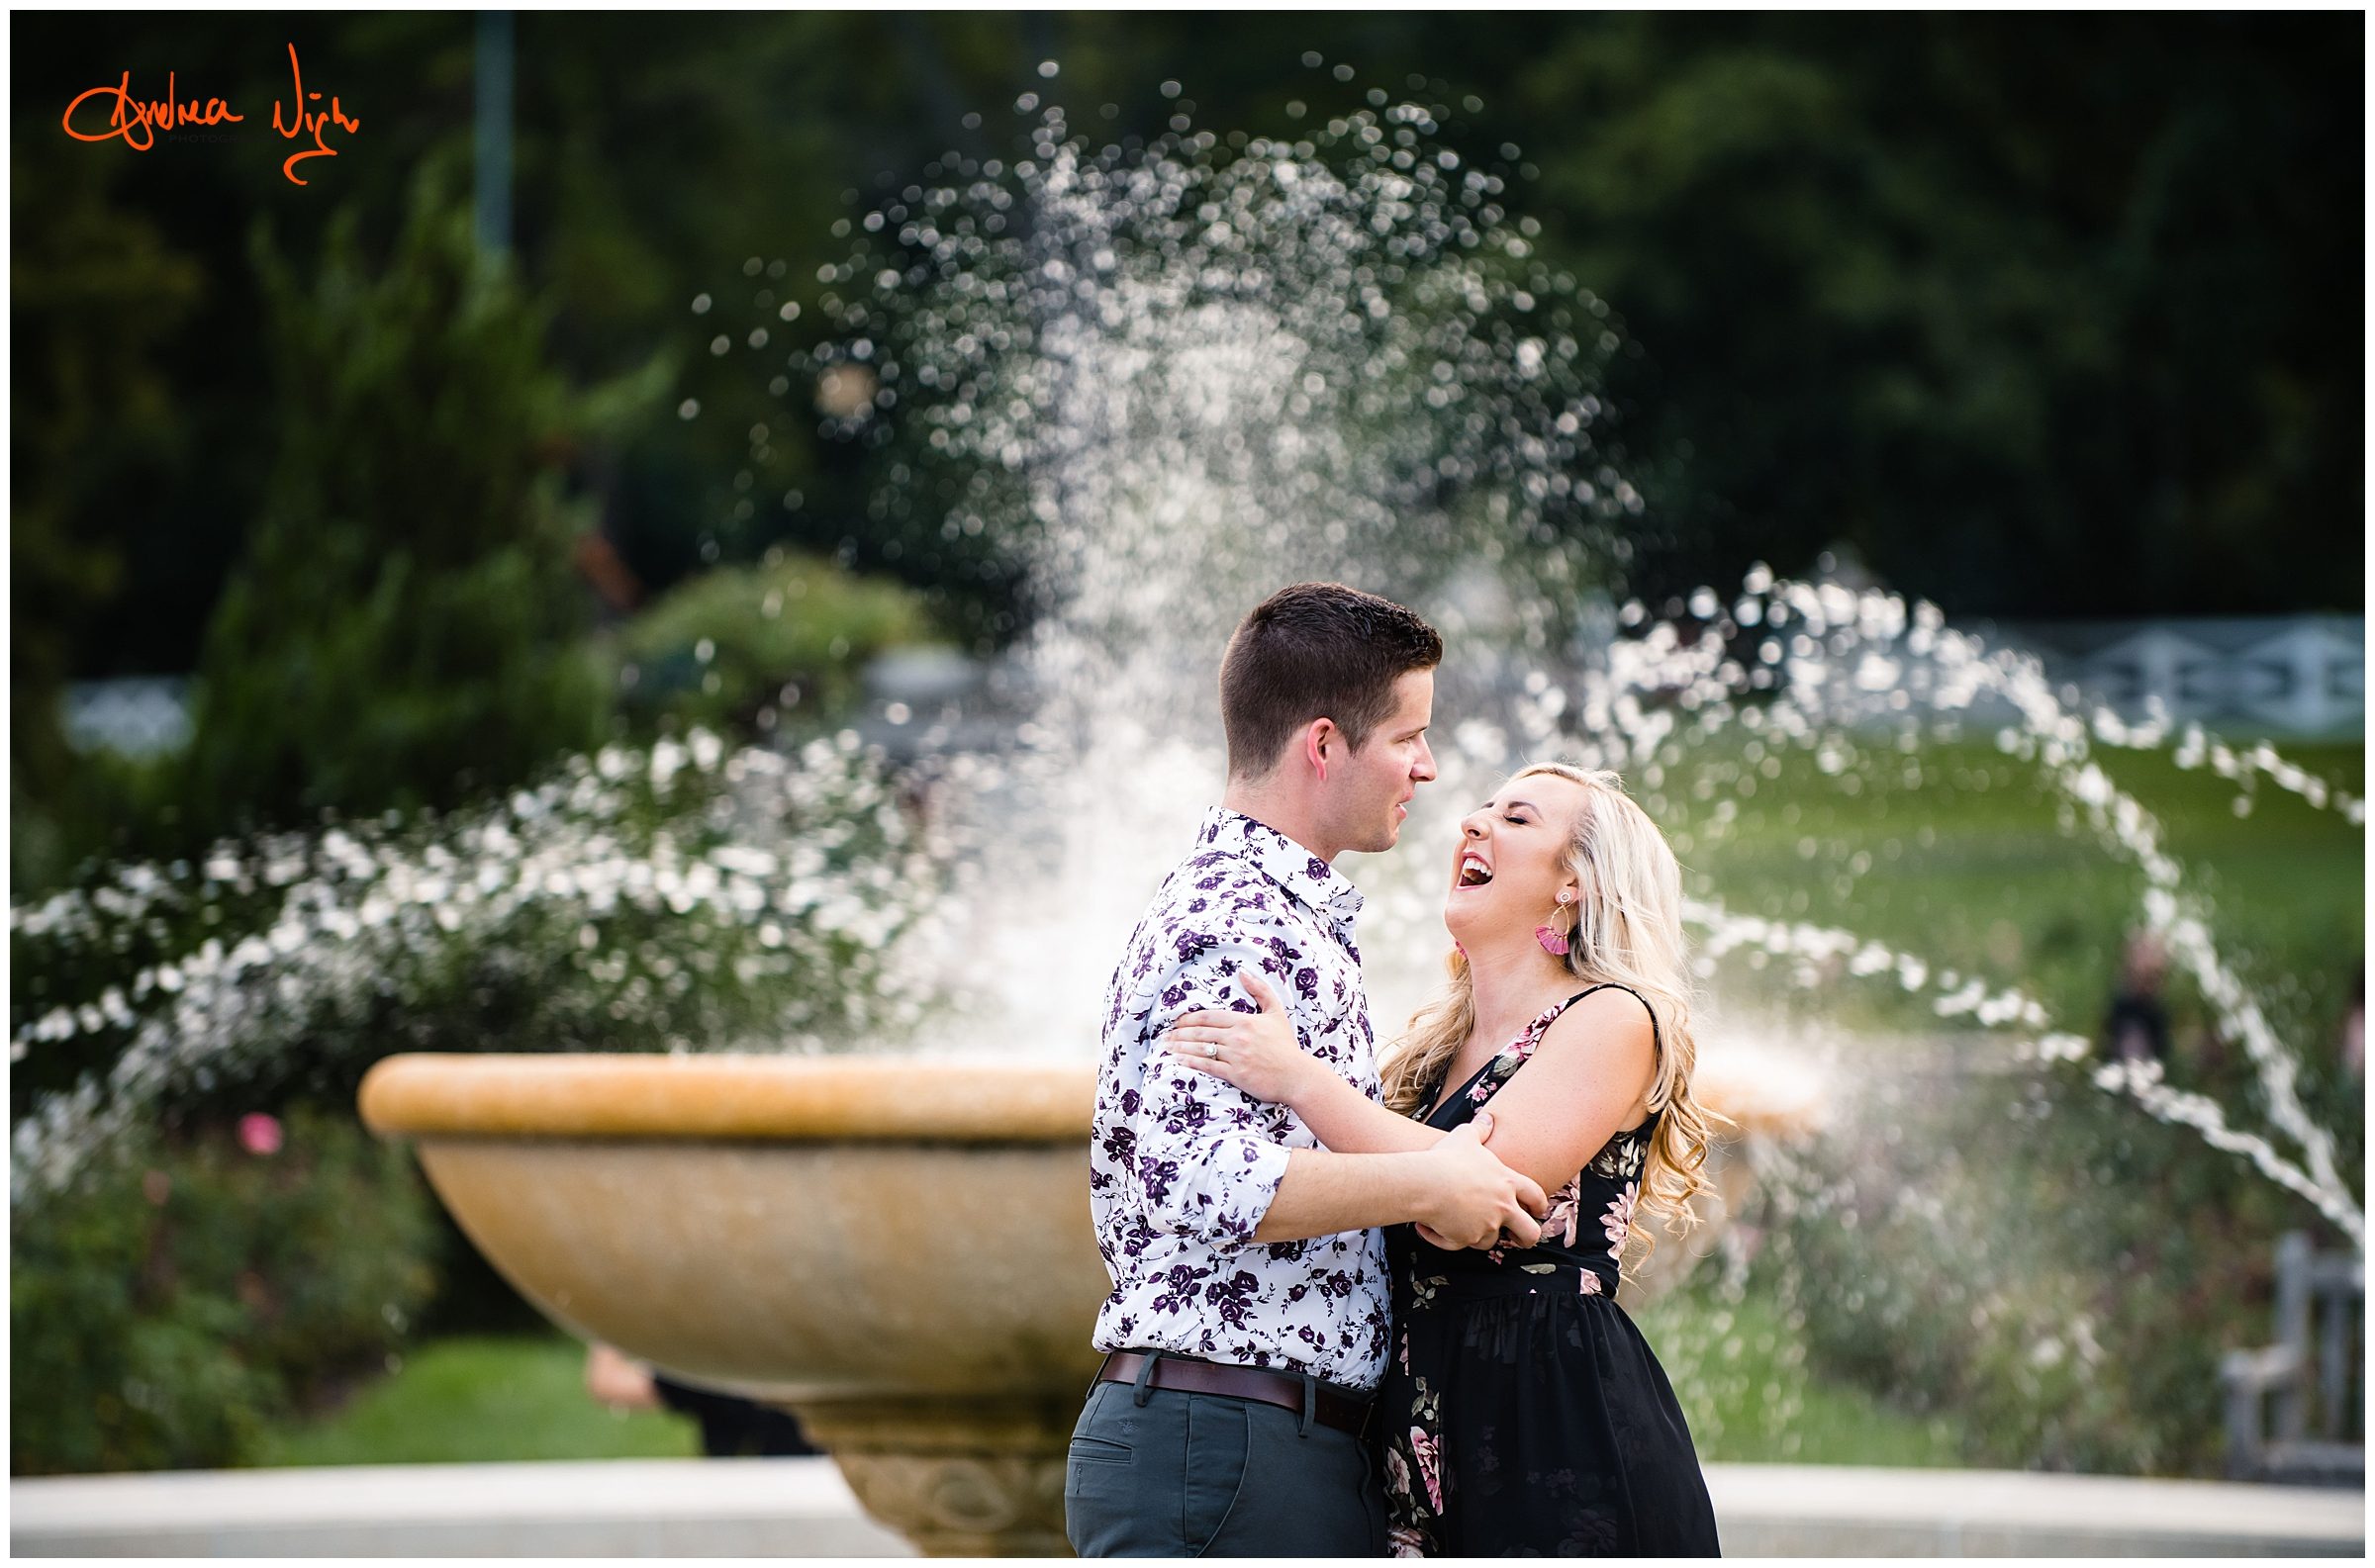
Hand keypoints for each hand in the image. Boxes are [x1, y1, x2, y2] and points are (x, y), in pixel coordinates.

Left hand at [1159, 970, 1322, 1105]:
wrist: (1297, 1076)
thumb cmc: (1286, 1046)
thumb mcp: (1276, 1012)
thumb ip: (1260, 990)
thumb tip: (1243, 972)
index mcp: (1245, 1021)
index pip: (1209, 1016)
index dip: (1189, 1018)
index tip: (1176, 1021)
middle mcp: (1238, 1037)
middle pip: (1201, 1032)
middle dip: (1179, 1033)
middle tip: (1165, 1035)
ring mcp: (1236, 1056)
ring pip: (1201, 1048)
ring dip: (1180, 1047)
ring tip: (1166, 1047)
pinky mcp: (1236, 1074)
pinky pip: (1208, 1066)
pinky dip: (1191, 1061)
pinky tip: (1179, 1060)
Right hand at [1414, 1113, 1547, 1250]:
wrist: (1428, 1183)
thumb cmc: (1448, 1158)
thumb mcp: (1466, 1136)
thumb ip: (1480, 1129)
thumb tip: (1487, 1117)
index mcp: (1508, 1182)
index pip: (1536, 1195)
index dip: (1540, 1204)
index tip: (1539, 1210)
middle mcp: (1502, 1208)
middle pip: (1529, 1232)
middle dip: (1527, 1238)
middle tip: (1521, 1239)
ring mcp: (1486, 1226)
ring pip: (1490, 1240)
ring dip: (1477, 1235)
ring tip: (1460, 1224)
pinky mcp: (1466, 1239)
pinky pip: (1456, 1244)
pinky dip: (1444, 1239)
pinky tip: (1431, 1229)